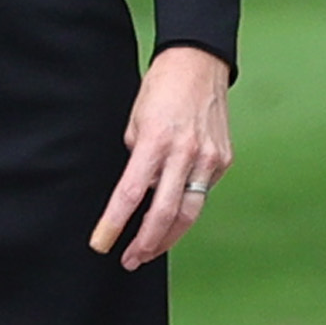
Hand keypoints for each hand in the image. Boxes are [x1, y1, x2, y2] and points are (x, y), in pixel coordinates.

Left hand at [91, 45, 235, 267]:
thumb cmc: (161, 89)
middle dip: (145, 243)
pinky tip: (173, 218)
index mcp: (156, 141)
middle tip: (129, 260)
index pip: (132, 194)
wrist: (199, 64)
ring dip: (168, 237)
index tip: (102, 243)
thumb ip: (137, 158)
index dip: (115, 223)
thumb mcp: (135, 121)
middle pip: (165, 213)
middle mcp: (186, 152)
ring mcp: (209, 158)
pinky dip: (186, 209)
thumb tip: (139, 192)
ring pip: (190, 211)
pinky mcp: (223, 160)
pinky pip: (202, 193)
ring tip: (149, 251)